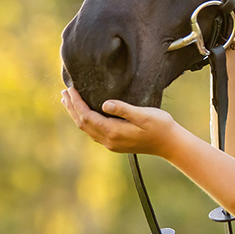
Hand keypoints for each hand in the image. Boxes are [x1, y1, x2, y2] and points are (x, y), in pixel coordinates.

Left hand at [61, 87, 180, 155]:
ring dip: (76, 115)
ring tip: (69, 102)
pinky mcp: (115, 144)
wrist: (170, 144)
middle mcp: (109, 140)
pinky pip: (94, 132)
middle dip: (72, 108)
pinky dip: (85, 121)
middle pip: (83, 123)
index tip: (70, 89)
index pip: (87, 116)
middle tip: (64, 93)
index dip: (77, 102)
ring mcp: (111, 144)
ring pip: (87, 129)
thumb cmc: (160, 126)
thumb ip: (124, 109)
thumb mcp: (144, 115)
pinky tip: (85, 115)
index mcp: (113, 131)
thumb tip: (105, 104)